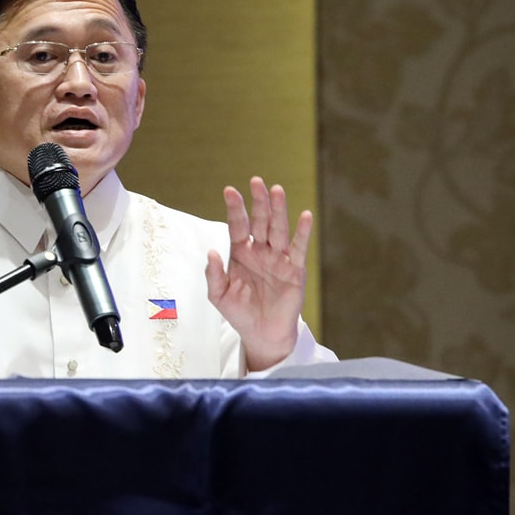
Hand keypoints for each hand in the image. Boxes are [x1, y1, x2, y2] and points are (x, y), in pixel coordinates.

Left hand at [205, 178, 311, 371]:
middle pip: (260, 221)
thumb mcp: (219, 295)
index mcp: (240, 253)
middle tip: (256, 181)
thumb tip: (211, 252)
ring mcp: (278, 258)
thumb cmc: (239, 313)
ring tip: (276, 190)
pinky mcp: (295, 270)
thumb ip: (214, 274)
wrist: (262, 334)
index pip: (237, 225)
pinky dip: (302, 232)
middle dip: (258, 202)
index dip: (235, 209)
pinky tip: (304, 216)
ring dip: (278, 210)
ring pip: (278, 230)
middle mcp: (260, 251)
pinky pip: (298, 248)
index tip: (229, 191)